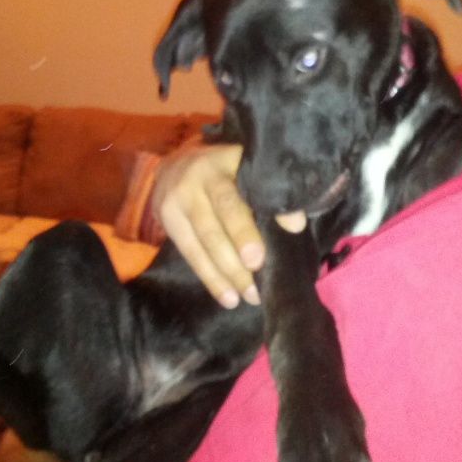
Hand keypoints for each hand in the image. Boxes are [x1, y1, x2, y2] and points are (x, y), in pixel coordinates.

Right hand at [151, 143, 307, 308]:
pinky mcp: (166, 221)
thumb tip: (295, 224)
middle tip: (254, 289)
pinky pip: (189, 254)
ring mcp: (174, 202)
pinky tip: (226, 296)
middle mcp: (192, 182)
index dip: (242, 231)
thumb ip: (270, 193)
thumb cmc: (226, 168)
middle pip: (211, 229)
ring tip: (245, 298)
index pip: (229, 202)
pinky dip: (209, 278)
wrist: (175, 163)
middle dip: (233, 262)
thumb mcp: (247, 169)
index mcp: (219, 166)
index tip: (258, 258)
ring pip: (199, 245)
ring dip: (223, 277)